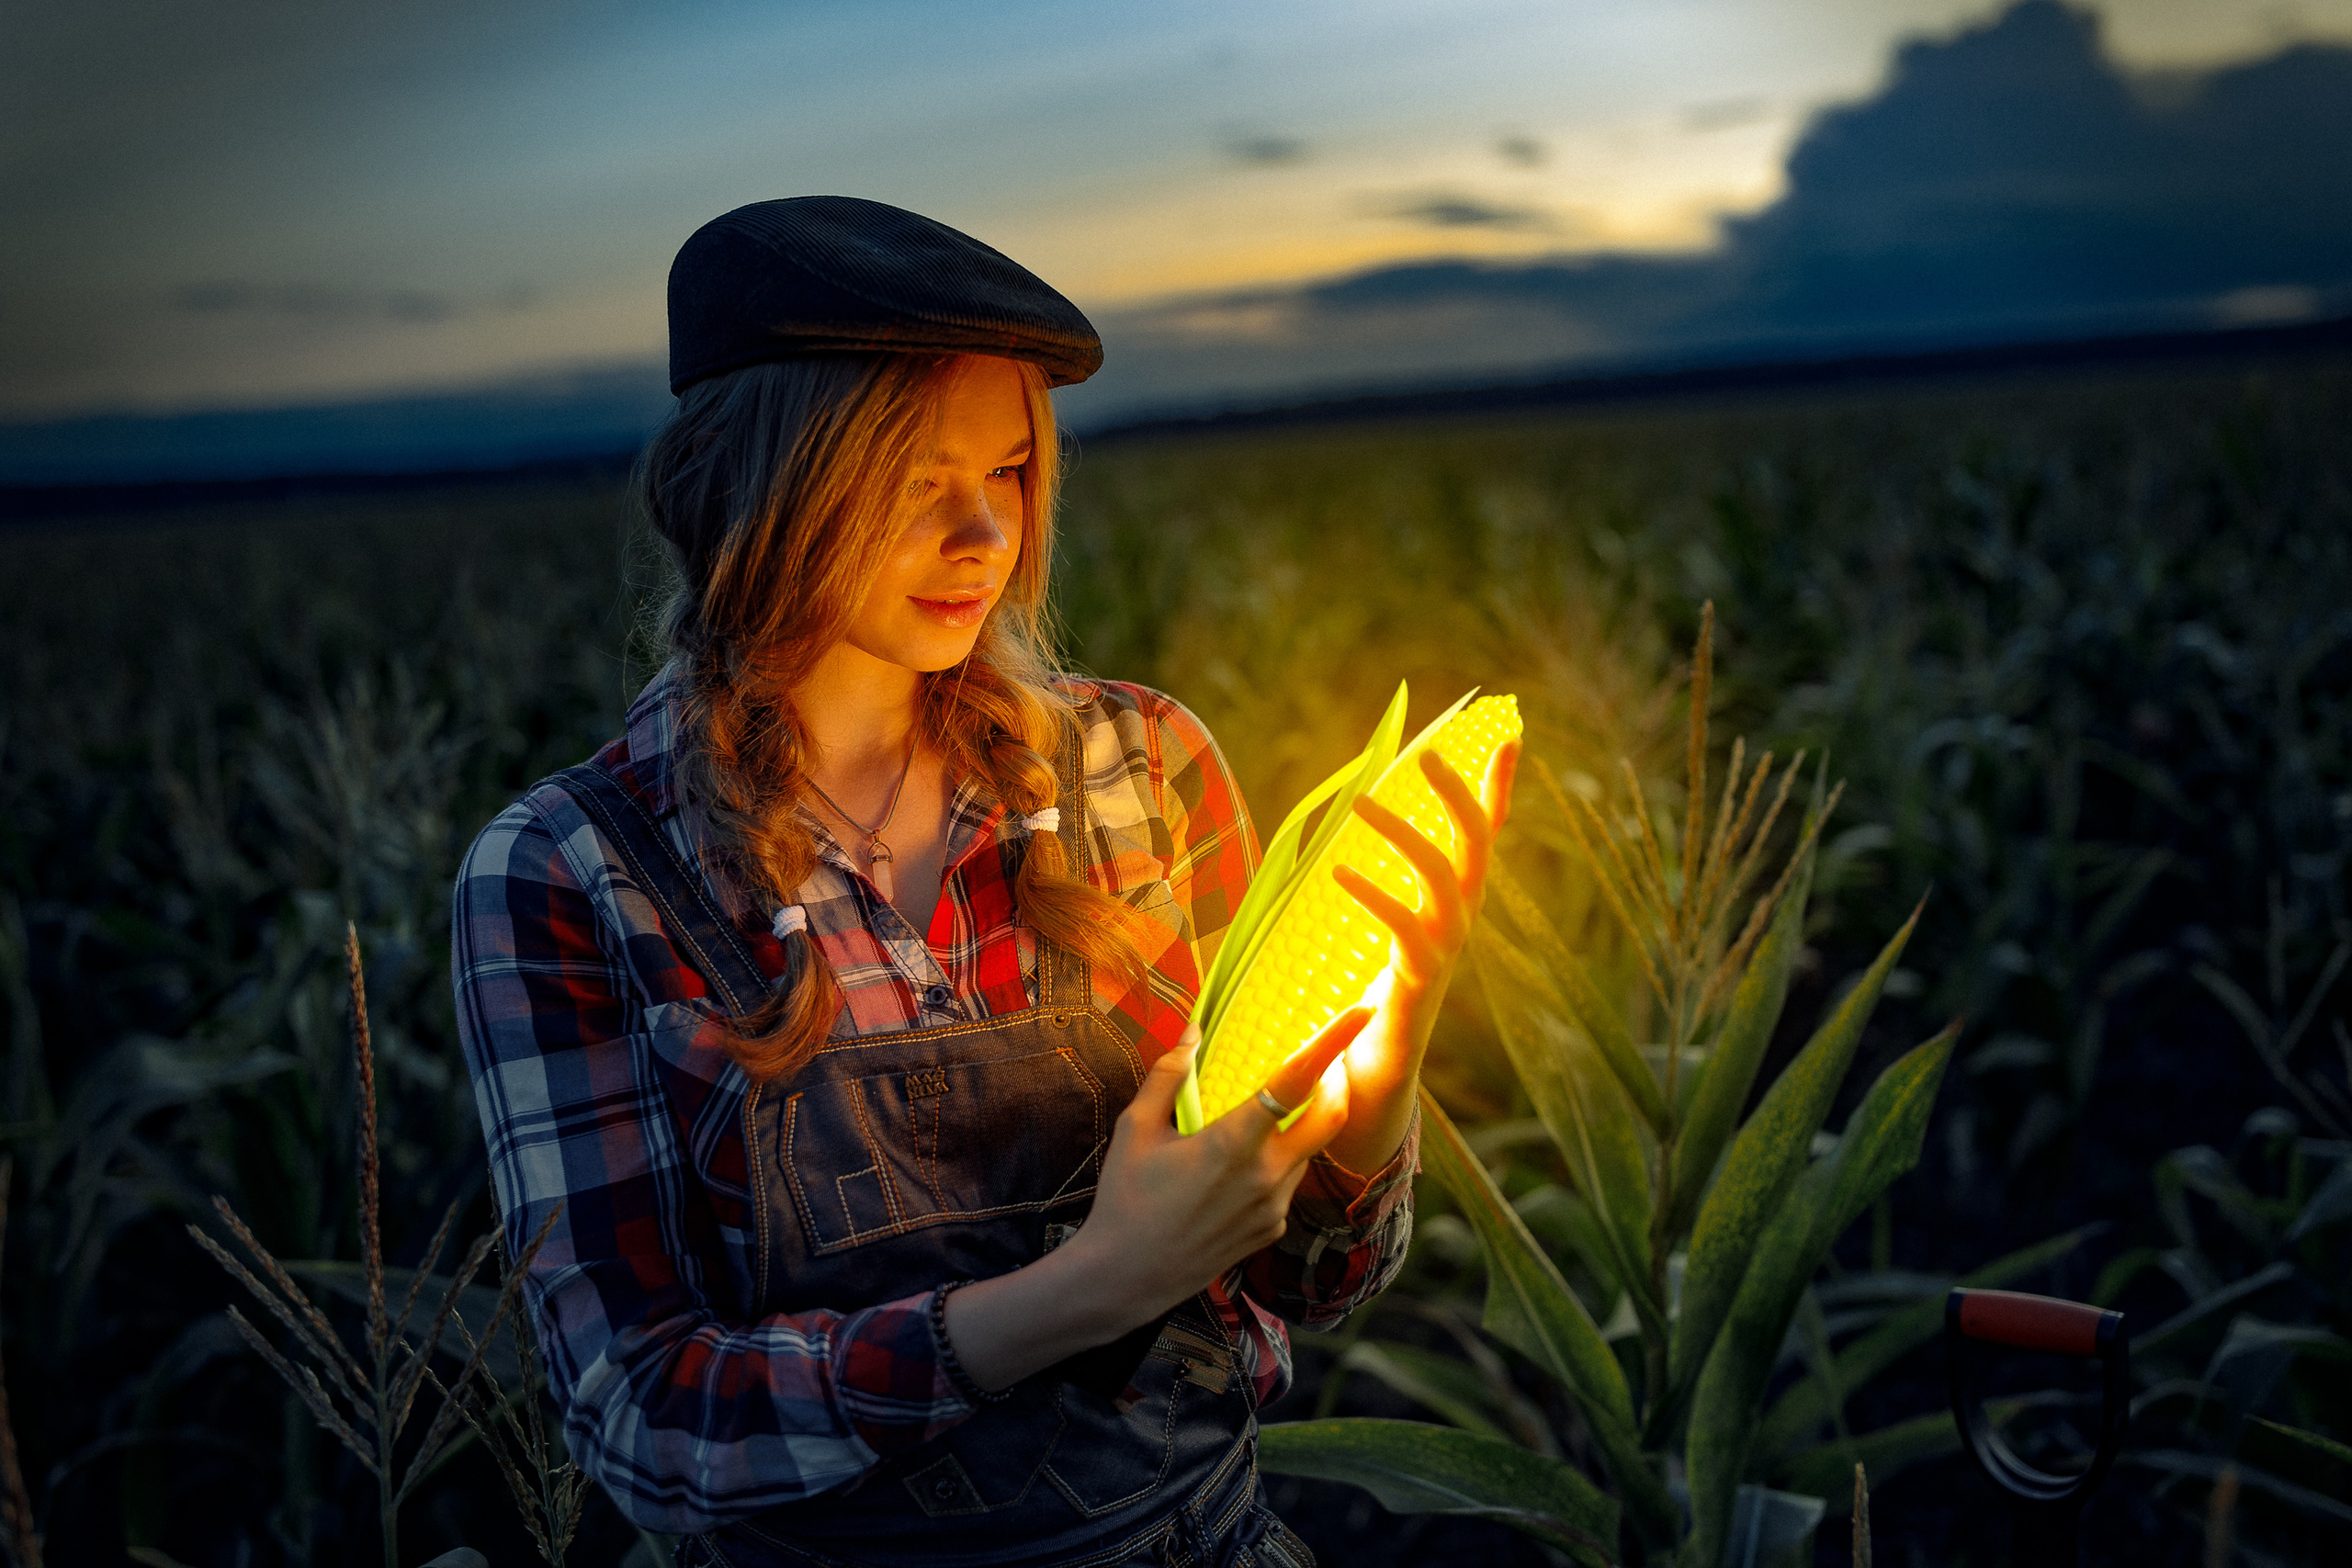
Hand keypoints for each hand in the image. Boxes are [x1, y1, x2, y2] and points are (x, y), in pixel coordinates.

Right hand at [941, 1007, 1368, 1391]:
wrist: (1125, 1277)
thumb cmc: (1125, 1199)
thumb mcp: (1136, 1130)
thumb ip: (1169, 1076)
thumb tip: (1192, 1032)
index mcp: (1234, 1143)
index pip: (1297, 1080)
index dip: (1334, 1041)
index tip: (1362, 1010)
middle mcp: (1267, 1175)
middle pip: (1330, 1116)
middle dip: (1336, 1082)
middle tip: (1322, 1061)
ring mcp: (1275, 1207)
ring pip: (1308, 1150)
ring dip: (1299, 1124)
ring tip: (1260, 1116)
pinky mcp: (1273, 1230)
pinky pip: (1289, 1182)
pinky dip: (1278, 1161)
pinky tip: (1238, 1166)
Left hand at [1323, 738, 1519, 1173]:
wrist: (1377, 1078)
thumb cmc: (1377, 1000)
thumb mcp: (1389, 933)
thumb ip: (1388, 890)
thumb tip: (1368, 833)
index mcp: (1455, 908)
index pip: (1484, 837)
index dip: (1498, 791)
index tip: (1509, 738)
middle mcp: (1460, 925)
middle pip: (1474, 848)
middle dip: (1459, 797)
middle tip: (1427, 754)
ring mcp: (1444, 955)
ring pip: (1442, 881)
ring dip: (1405, 837)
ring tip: (1361, 804)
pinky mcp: (1417, 985)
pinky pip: (1405, 930)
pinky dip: (1375, 898)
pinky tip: (1342, 873)